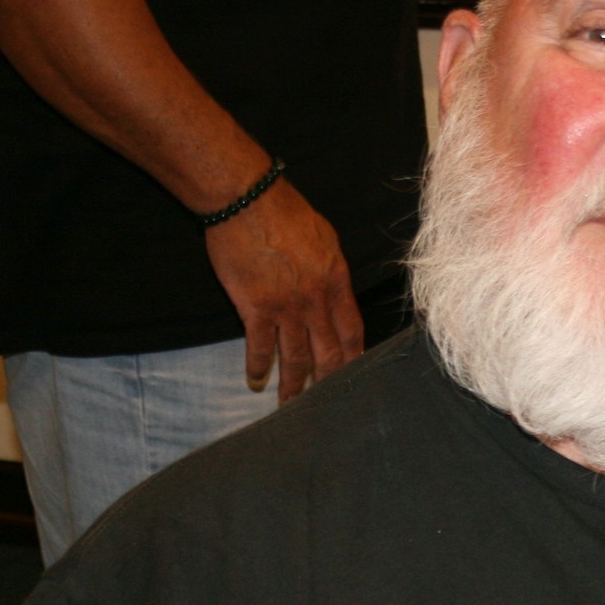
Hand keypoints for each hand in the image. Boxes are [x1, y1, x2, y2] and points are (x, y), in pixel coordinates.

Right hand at [202, 178, 363, 403]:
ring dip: (293, 385)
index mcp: (335, 282)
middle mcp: (315, 300)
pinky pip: (259, 346)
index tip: (356, 375)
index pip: (352, 330)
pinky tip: (255, 379)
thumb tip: (334, 289)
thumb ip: (331, 270)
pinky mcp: (255, 307)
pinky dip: (257, 365)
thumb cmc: (284, 210)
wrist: (248, 200)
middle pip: (328, 351)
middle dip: (328, 381)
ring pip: (295, 357)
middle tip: (327, 404)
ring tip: (290, 404)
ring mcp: (286, 307)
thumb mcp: (324, 238)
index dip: (355, 356)